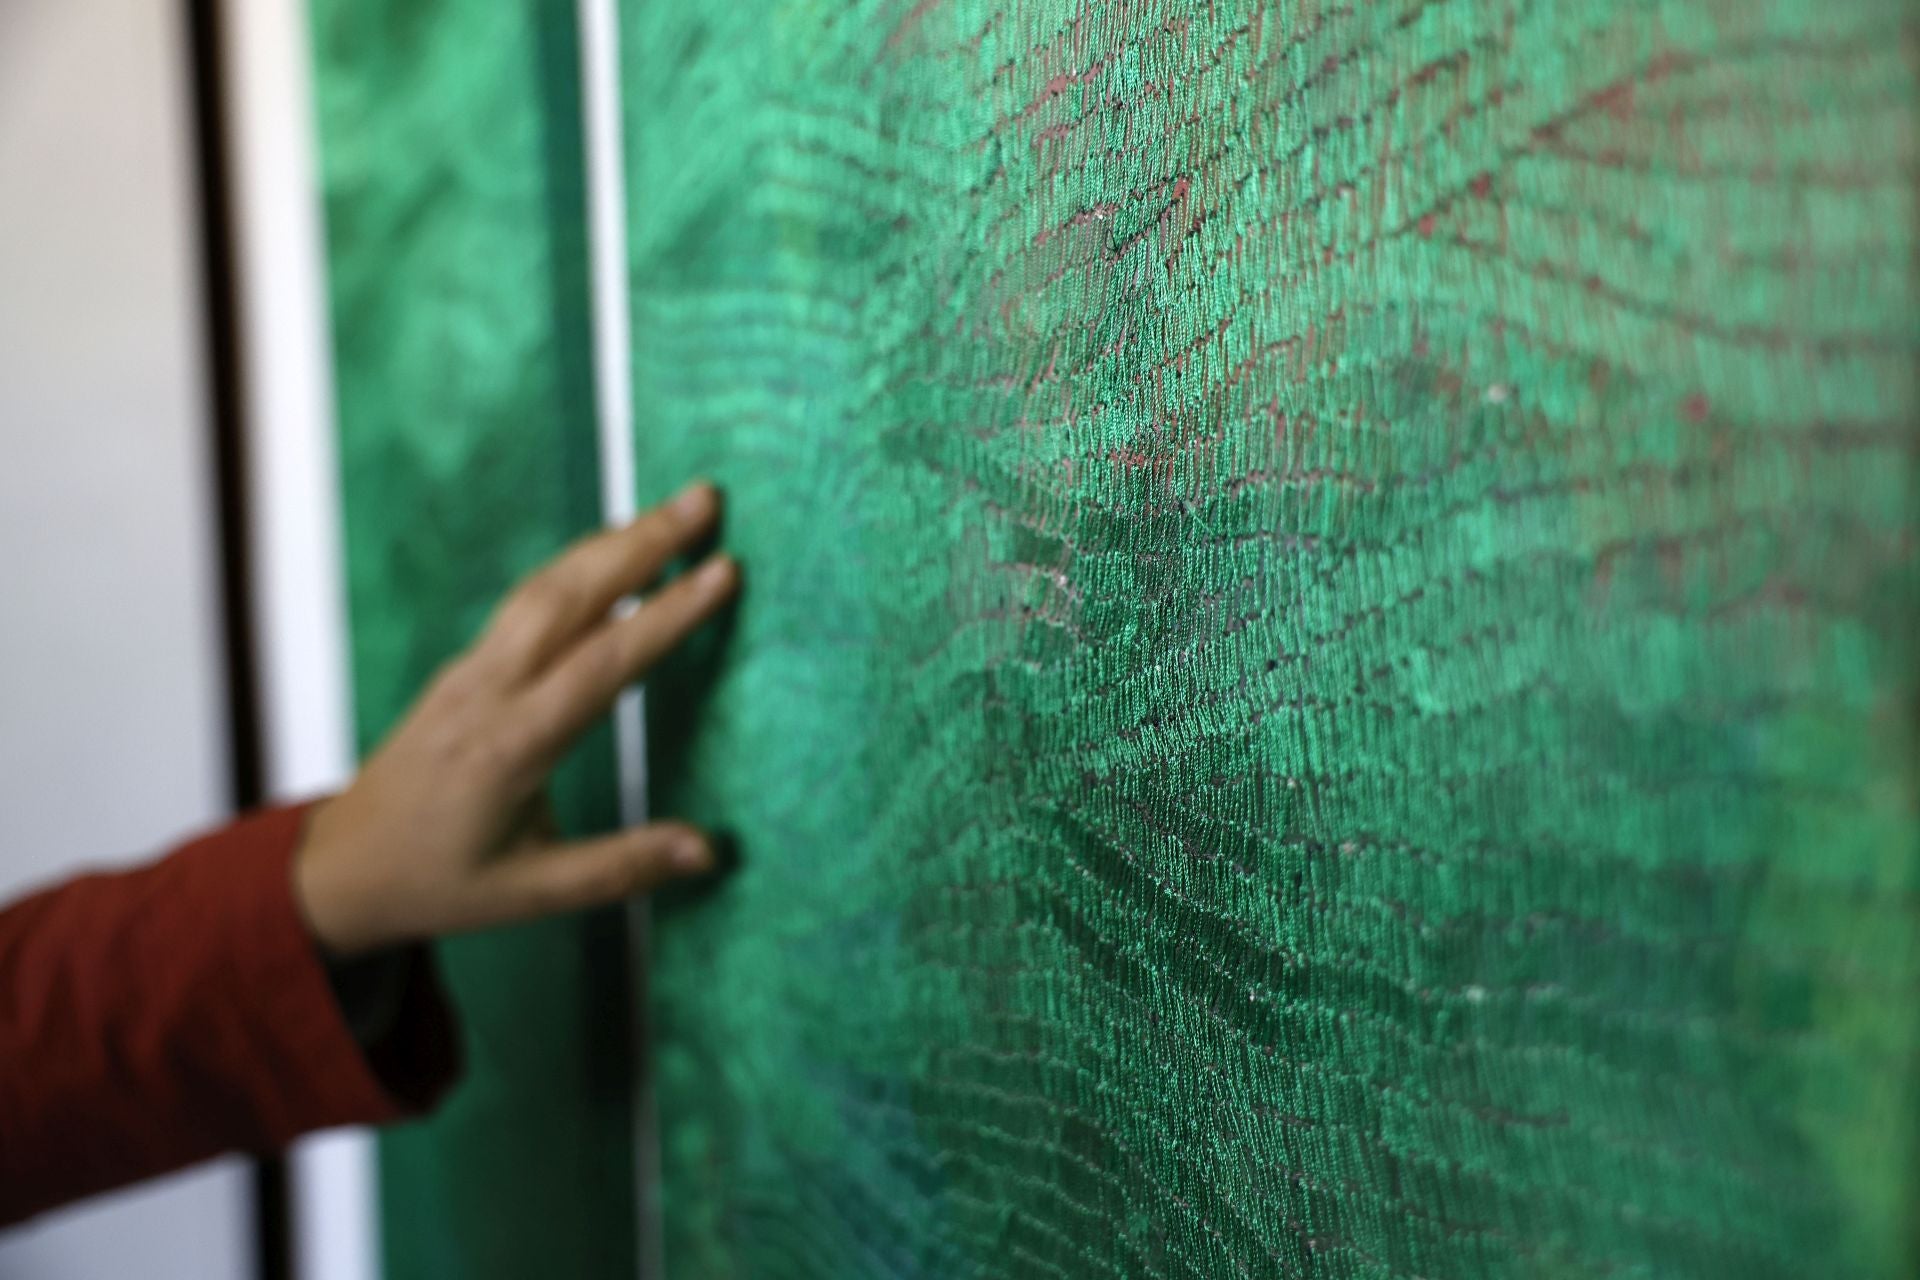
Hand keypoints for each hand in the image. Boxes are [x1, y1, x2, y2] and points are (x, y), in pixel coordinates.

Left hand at [292, 481, 738, 956]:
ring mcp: (471, 672)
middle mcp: (488, 692)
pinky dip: (576, 566)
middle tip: (705, 499)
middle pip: (570, 597)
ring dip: (610, 542)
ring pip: (544, 587)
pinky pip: (525, 602)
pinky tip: (611, 553)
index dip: (667, 615)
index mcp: (510, 746)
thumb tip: (708, 850)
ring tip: (673, 512)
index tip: (722, 571)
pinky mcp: (464, 668)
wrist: (341, 866)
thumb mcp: (530, 893)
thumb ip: (620, 867)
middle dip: (642, 543)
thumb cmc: (436, 882)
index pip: (602, 664)